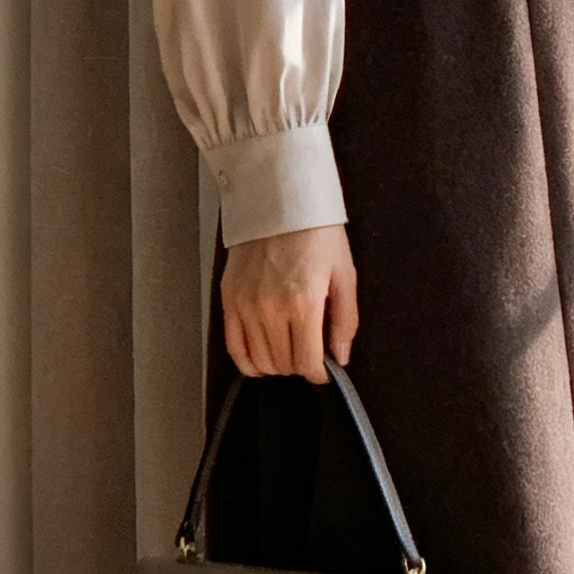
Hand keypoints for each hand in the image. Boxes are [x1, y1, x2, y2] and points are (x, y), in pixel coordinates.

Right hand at [221, 225, 358, 381]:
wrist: (278, 199)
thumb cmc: (316, 232)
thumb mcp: (344, 273)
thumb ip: (345, 320)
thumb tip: (341, 356)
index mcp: (304, 303)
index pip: (308, 362)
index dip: (319, 374)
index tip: (324, 370)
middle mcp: (271, 308)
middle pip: (284, 364)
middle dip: (300, 367)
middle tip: (309, 355)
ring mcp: (246, 304)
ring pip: (259, 360)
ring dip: (277, 366)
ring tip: (288, 353)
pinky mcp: (229, 298)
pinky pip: (233, 346)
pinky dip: (247, 362)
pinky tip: (260, 361)